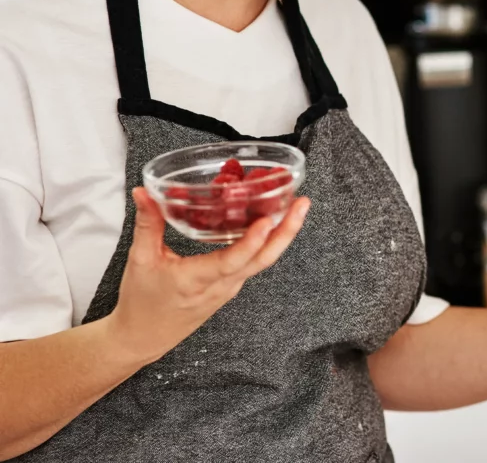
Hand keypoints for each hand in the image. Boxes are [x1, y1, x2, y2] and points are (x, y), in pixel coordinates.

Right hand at [106, 187, 309, 363]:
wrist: (144, 337)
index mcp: (198, 280)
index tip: (267, 222)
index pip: (232, 262)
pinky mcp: (231, 286)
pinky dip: (267, 241)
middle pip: (263, 259)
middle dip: (287, 231)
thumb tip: (144, 192)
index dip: (251, 242)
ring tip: (295, 206)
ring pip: (263, 260)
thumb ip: (147, 224)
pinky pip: (254, 262)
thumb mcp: (140, 260)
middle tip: (302, 204)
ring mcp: (230, 287)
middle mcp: (222, 285)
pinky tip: (272, 221)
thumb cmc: (142, 303)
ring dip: (282, 235)